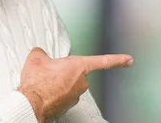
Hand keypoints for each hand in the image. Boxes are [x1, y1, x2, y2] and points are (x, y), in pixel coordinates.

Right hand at [17, 47, 132, 122]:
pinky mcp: (67, 107)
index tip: (129, 60)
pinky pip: (62, 97)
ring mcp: (74, 96)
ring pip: (68, 86)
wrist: (30, 104)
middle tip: (49, 74)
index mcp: (79, 66)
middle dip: (64, 73)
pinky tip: (44, 93)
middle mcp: (81, 82)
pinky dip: (54, 95)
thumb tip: (40, 54)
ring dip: (58, 85)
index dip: (117, 60)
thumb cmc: (37, 83)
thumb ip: (42, 53)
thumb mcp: (36, 58)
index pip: (103, 61)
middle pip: (76, 74)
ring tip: (44, 85)